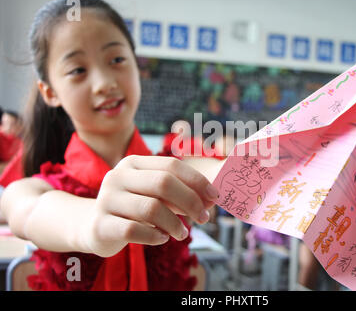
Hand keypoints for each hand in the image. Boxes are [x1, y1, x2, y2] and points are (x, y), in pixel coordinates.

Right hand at [81, 156, 218, 256]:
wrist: (95, 226)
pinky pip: (134, 231)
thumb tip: (211, 198)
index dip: (196, 180)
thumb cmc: (134, 208)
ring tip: (182, 233)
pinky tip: (163, 238)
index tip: (214, 197)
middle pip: (163, 183)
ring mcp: (106, 200)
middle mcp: (118, 176)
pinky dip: (155, 236)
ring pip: (151, 209)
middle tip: (204, 217)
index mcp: (133, 163)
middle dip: (190, 201)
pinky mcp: (101, 225)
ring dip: (174, 223)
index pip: (171, 165)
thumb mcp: (154, 194)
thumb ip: (180, 192)